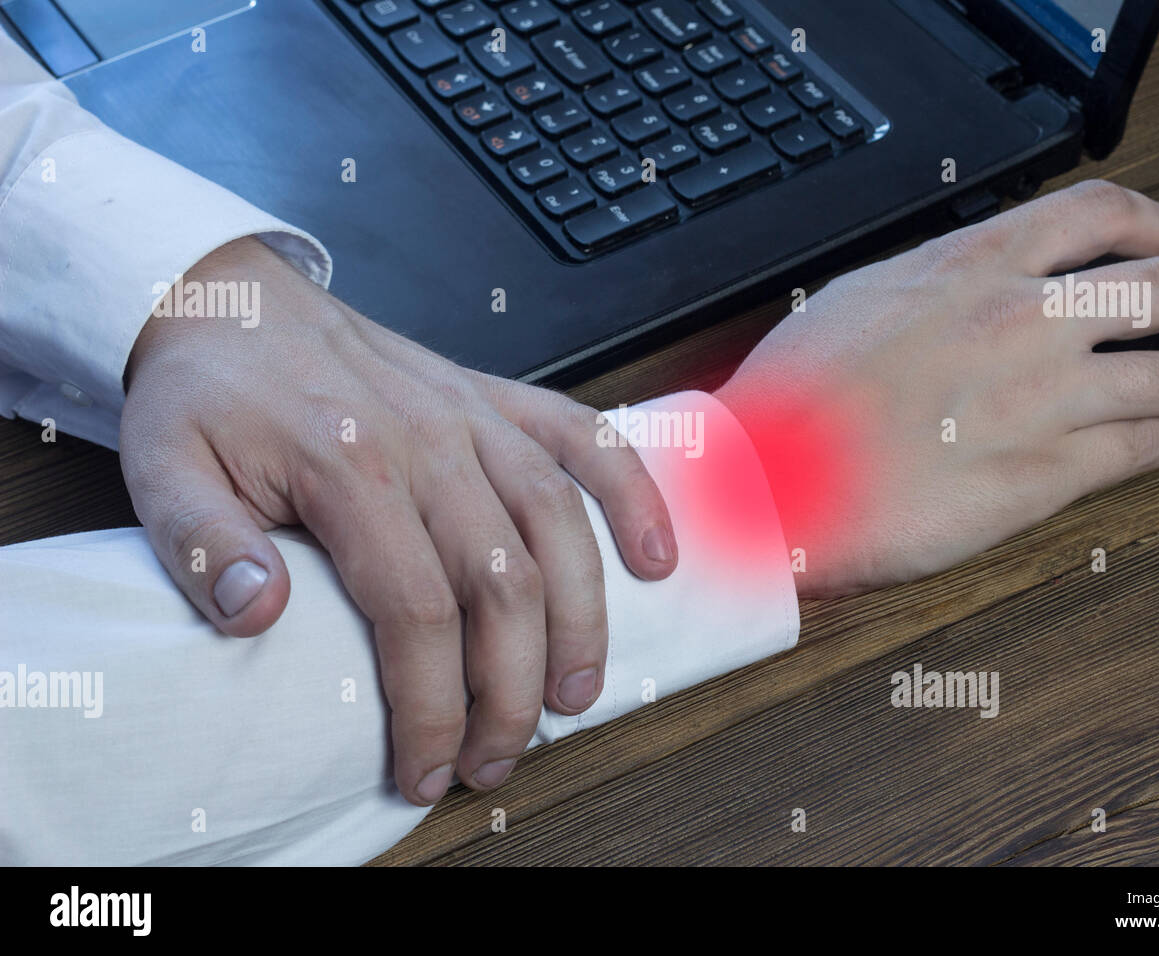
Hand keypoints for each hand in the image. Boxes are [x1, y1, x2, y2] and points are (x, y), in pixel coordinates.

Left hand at [120, 237, 677, 804]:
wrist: (233, 298)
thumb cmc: (208, 390)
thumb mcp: (163, 467)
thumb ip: (202, 543)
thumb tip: (254, 614)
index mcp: (349, 465)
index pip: (415, 611)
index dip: (432, 705)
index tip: (428, 766)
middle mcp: (429, 440)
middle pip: (502, 583)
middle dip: (510, 689)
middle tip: (497, 755)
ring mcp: (472, 414)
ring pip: (558, 525)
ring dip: (581, 618)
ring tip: (577, 691)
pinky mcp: (495, 397)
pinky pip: (584, 436)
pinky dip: (630, 493)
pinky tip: (654, 553)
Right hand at [715, 180, 1158, 596]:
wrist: (771, 481)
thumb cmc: (797, 398)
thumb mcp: (860, 301)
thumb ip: (936, 281)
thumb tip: (976, 276)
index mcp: (970, 266)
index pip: (1104, 212)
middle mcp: (1019, 320)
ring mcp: (1038, 398)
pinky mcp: (1040, 475)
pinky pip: (1147, 448)